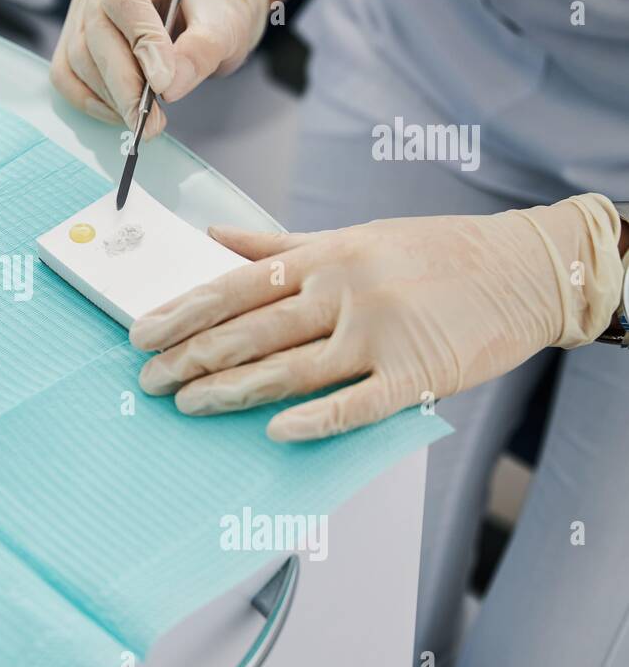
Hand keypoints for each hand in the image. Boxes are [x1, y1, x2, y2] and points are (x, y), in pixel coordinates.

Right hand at [50, 0, 267, 138]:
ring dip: (110, 98)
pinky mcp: (71, 40)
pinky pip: (66, 76)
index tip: (164, 84)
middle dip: (124, 85)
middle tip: (150, 123)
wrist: (201, 14)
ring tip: (145, 121)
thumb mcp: (224, 24)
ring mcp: (80, 8)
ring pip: (78, 58)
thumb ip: (202, 50)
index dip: (139, 40)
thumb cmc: (212, 12)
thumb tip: (170, 86)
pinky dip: (90, 101)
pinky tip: (120, 114)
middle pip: (96, 32)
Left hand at [129, 195, 625, 440]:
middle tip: (149, 381)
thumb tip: (215, 237)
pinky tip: (274, 432)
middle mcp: (344, 290)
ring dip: (231, 391)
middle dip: (191, 357)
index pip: (235, 287)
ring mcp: (379, 332)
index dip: (184, 312)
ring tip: (187, 405)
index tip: (142, 333)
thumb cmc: (433, 252)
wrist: (526, 268)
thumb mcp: (352, 234)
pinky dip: (314, 419)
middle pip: (251, 331)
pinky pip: (357, 403)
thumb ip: (279, 245)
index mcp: (324, 256)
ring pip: (290, 368)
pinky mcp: (417, 373)